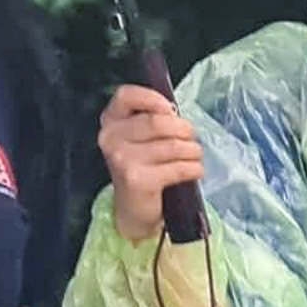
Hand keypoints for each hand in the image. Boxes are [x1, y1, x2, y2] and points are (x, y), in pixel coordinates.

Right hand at [97, 84, 202, 243]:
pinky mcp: (138, 180)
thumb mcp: (139, 139)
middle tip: (191, 138)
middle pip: (157, 121)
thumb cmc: (142, 167)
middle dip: (184, 128)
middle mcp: (111, 139)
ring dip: (193, 150)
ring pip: (172, 145)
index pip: (126, 96)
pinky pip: (178, 167)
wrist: (133, 210)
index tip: (170, 109)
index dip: (152, 98)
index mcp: (110, 122)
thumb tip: (175, 112)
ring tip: (194, 155)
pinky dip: (194, 168)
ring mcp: (122, 160)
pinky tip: (196, 170)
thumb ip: (152, 119)